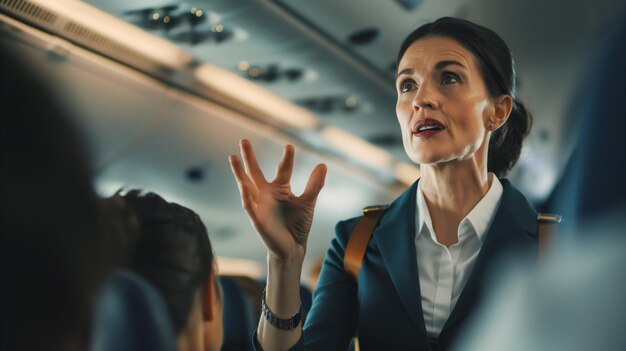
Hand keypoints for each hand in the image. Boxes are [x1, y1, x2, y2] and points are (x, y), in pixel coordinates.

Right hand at [229, 139, 326, 261]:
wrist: (293, 248)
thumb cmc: (298, 225)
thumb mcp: (308, 202)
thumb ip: (314, 185)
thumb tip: (322, 165)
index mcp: (280, 188)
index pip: (282, 169)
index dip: (286, 159)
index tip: (289, 147)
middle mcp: (266, 193)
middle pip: (255, 171)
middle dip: (249, 157)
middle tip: (244, 140)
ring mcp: (259, 204)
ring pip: (246, 185)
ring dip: (239, 173)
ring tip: (232, 157)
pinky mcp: (256, 218)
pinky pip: (249, 205)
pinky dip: (245, 194)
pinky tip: (242, 183)